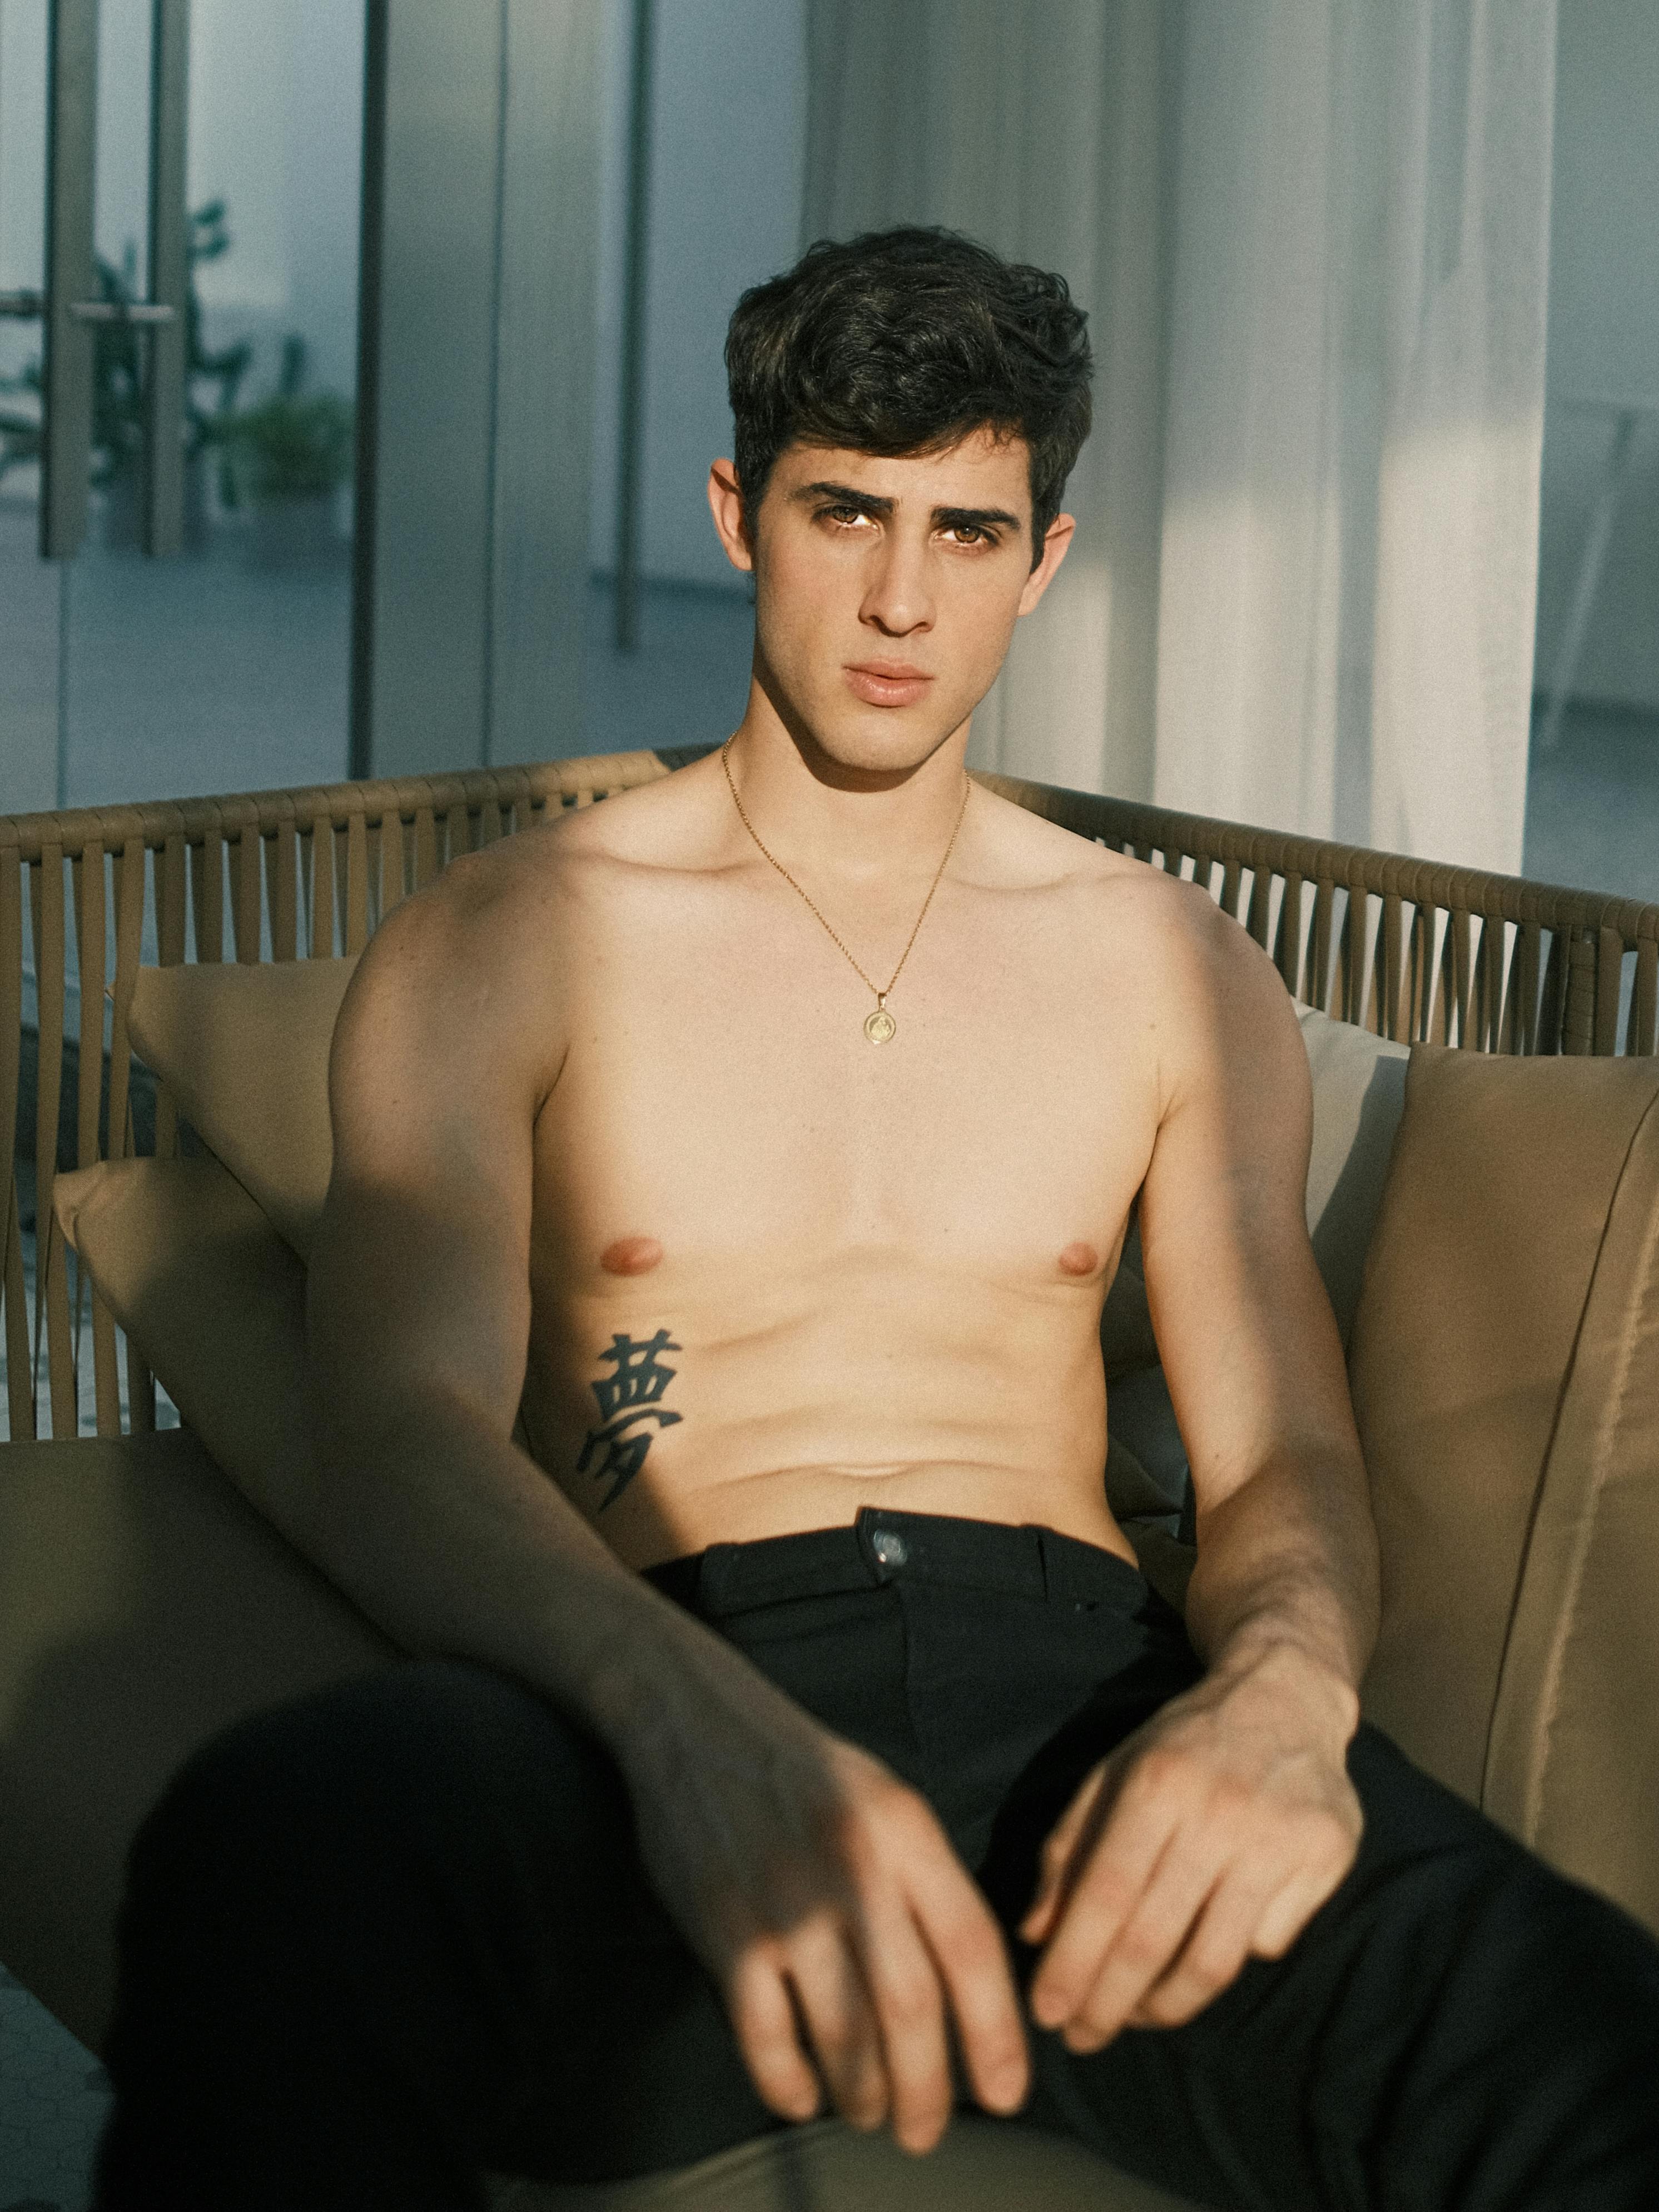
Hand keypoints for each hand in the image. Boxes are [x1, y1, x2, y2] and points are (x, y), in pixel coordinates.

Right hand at [622, 1672, 1028, 2152]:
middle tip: (926, 2132)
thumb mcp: (887, 1801)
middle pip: (911, 2011)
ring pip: (844, 2036)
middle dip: (927, 2093)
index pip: (971, 1949)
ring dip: (862, 2096)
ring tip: (869, 2113)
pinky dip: (788, 2083)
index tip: (1007, 2093)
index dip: (997, 2034)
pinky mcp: (727, 1931)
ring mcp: (787, 1904)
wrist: (694, 1723)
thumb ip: (927, 1882)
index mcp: (904, 1832)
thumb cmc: (803, 1772)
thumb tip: (967, 1988)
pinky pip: (766, 2038)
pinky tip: (803, 2095)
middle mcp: (855, 1870)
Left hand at [1021, 1643, 1361, 2051]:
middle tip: (1082, 2040)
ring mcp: (1279, 1837)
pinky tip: (1206, 1949)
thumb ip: (1069, 1848)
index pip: (1105, 1895)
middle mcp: (1220, 1810)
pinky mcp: (1328, 1856)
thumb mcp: (1114, 1773)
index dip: (1072, 1963)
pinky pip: (1267, 1941)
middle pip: (1154, 1938)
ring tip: (1136, 2018)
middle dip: (1109, 2003)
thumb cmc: (1184, 1743)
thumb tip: (1033, 1932)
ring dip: (1166, 2006)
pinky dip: (1229, 1957)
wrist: (1286, 1694)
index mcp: (1157, 1781)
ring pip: (1214, 1960)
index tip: (1045, 2013)